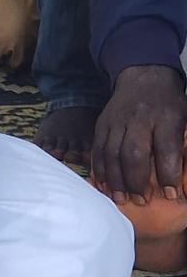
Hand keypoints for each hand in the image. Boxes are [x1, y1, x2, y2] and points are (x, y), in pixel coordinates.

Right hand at [92, 65, 186, 202]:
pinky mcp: (102, 124)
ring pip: (112, 153)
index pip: (166, 149)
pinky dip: (99, 169)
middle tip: (142, 201)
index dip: (168, 174)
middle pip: (134, 153)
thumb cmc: (170, 103)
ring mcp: (117, 121)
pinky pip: (98, 149)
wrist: (144, 75)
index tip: (171, 194)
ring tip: (120, 199)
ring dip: (115, 180)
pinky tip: (103, 185)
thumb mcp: (185, 117)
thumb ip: (184, 144)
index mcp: (166, 117)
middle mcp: (139, 119)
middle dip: (137, 181)